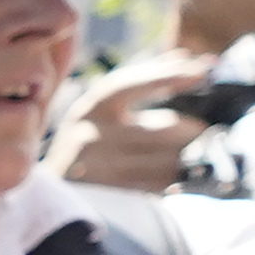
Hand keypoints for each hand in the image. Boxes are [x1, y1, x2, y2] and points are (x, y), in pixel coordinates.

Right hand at [42, 53, 213, 193]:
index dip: (173, 74)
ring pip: (164, 161)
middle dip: (193, 132)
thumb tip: (185, 55)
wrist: (42, 199)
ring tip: (199, 160)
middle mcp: (92, 135)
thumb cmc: (81, 147)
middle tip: (211, 135)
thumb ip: (138, 85)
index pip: (135, 83)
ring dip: (188, 161)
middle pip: (163, 129)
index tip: (207, 68)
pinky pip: (155, 187)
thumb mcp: (98, 112)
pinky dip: (173, 184)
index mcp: (92, 108)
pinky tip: (181, 182)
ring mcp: (98, 168)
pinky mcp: (107, 197)